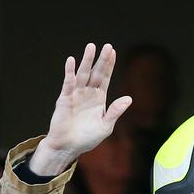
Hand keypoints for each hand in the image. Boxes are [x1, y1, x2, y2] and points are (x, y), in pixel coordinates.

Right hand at [31, 43, 131, 175]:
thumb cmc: (88, 138)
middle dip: (101, 60)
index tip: (113, 52)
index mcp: (99, 99)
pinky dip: (69, 72)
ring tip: (91, 47)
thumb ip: (116, 111)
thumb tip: (129, 98)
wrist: (69, 147)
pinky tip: (71, 61)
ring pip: (82, 74)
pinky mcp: (65, 99)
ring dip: (86, 61)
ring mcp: (76, 94)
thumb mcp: (106, 126)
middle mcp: (88, 93)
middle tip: (107, 46)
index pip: (106, 78)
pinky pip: (68, 83)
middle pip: (96, 73)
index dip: (109, 65)